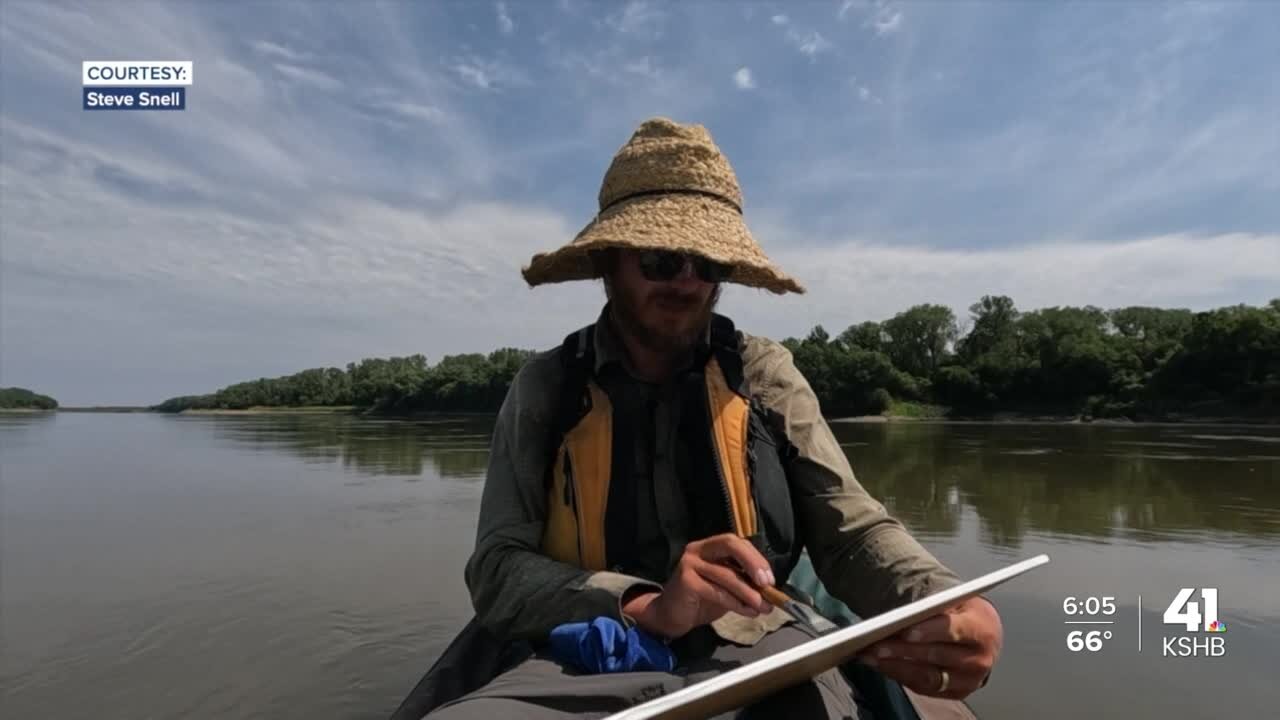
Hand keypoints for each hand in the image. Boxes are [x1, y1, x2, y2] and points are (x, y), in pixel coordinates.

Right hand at [623, 533, 774, 639]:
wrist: (670, 616)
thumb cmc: (700, 600)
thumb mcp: (725, 588)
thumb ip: (743, 583)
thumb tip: (770, 590)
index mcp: (709, 547)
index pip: (736, 542)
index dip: (756, 558)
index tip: (770, 579)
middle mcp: (698, 549)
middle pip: (730, 544)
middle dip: (753, 563)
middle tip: (767, 584)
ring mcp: (690, 563)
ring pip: (726, 574)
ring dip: (749, 592)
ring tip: (762, 607)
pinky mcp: (686, 581)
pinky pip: (717, 591)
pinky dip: (736, 603)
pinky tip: (748, 612)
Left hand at [858, 597, 1002, 699]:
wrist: (983, 636)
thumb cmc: (962, 614)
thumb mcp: (955, 603)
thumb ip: (932, 608)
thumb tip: (898, 615)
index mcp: (982, 630)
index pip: (954, 630)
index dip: (929, 631)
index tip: (905, 631)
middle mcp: (979, 660)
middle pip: (936, 656)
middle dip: (903, 651)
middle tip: (875, 645)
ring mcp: (969, 680)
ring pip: (928, 677)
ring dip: (896, 667)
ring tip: (870, 656)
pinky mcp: (956, 692)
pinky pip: (924, 688)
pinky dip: (900, 675)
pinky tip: (880, 665)